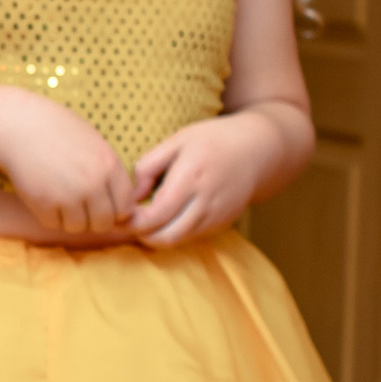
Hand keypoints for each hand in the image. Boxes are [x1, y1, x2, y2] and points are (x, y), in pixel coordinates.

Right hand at [0, 88, 134, 236]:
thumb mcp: (94, 144)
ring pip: (78, 227)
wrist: (19, 126)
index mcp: (109, 165)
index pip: (125, 207)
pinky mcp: (43, 203)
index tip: (101, 204)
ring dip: (69, 219)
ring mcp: (68, 195)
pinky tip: (43, 196)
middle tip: (80, 209)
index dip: (114, 210)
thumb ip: (110, 173)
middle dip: (93, 220)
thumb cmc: (58, 132)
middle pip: (103, 223)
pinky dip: (49, 215)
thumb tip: (125, 210)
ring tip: (60, 200)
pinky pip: (53, 224)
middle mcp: (93, 183)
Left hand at [130, 115, 265, 247]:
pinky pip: (190, 237)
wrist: (259, 149)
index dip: (132, 221)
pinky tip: (165, 217)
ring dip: (155, 236)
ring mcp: (217, 216)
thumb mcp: (176, 141)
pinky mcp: (223, 224)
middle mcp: (206, 202)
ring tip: (144, 219)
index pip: (155, 216)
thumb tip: (130, 198)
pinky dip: (173, 232)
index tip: (121, 211)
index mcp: (191, 178)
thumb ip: (147, 167)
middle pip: (164, 237)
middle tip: (128, 220)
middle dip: (140, 234)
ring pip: (177, 241)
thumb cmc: (212, 140)